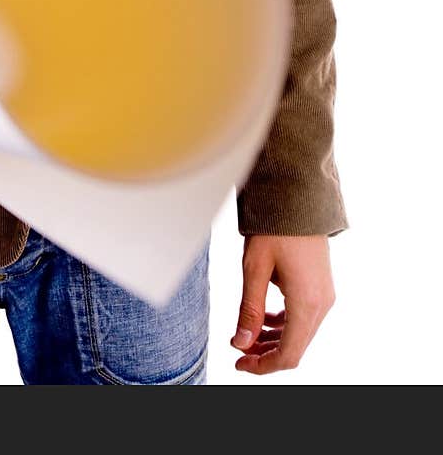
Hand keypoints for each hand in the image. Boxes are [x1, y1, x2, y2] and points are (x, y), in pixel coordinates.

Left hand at [230, 235, 335, 374]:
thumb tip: (241, 343)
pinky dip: (283, 324)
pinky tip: (263, 318)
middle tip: (238, 349)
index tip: (239, 362)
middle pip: (295, 347)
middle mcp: (322, 304)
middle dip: (265, 353)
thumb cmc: (275, 228)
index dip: (262, 366)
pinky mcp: (321, 287)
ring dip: (274, 339)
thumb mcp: (255, 269)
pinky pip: (304, 317)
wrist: (298, 198)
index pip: (288, 355)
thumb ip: (249, 309)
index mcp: (307, 303)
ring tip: (246, 334)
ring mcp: (324, 296)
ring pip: (300, 334)